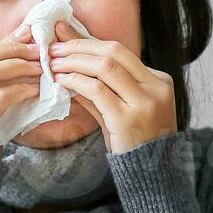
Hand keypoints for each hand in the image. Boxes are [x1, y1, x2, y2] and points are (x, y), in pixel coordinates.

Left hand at [48, 22, 176, 152]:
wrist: (152, 175)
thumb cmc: (136, 142)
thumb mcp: (123, 110)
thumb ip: (101, 89)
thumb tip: (69, 67)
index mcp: (159, 80)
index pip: (120, 52)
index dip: (89, 42)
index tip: (65, 38)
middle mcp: (155, 87)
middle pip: (114, 51)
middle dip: (80, 46)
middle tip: (54, 47)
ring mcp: (144, 102)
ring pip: (105, 66)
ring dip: (75, 61)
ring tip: (54, 63)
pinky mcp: (128, 118)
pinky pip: (97, 90)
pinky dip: (76, 81)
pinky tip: (61, 81)